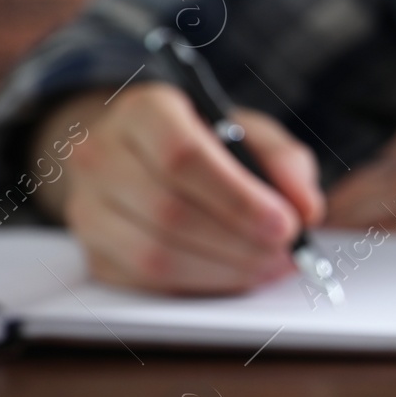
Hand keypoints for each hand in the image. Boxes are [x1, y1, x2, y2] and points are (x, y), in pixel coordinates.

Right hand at [39, 83, 324, 293]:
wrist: (148, 157)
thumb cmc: (210, 144)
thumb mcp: (254, 135)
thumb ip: (285, 164)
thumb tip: (307, 210)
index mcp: (144, 111)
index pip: (182, 157)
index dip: (238, 199)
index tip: (286, 225)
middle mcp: (101, 155)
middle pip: (170, 211)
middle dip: (240, 241)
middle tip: (288, 253)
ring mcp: (88, 207)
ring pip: (154, 254)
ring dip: (224, 269)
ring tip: (271, 266)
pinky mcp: (93, 251)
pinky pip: (146, 282)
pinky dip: (202, 285)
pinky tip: (238, 276)